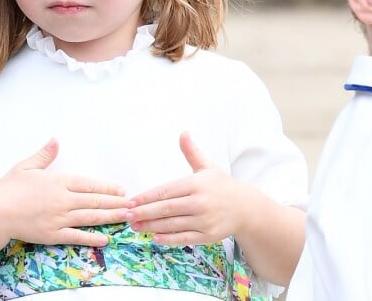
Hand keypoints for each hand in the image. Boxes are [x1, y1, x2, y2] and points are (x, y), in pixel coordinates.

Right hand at [0, 139, 127, 247]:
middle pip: (96, 201)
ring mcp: (60, 218)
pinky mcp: (53, 234)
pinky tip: (105, 239)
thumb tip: (56, 140)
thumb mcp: (25, 167)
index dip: (109, 188)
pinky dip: (92, 238)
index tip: (122, 190)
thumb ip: (45, 155)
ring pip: (91, 217)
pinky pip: (77, 236)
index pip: (91, 184)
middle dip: (116, 202)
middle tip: (133, 205)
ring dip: (111, 217)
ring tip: (126, 217)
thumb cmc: (8, 190)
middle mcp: (64, 200)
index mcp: (60, 182)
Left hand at [126, 132, 248, 245]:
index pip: (166, 191)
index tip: (131, 201)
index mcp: (197, 183)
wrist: (245, 207)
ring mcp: (204, 220)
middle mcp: (200, 202)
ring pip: (172, 224)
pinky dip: (168, 238)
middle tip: (126, 215)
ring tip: (135, 226)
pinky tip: (155, 237)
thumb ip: (192, 152)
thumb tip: (183, 132)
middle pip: (166, 208)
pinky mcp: (208, 235)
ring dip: (151, 226)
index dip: (146, 197)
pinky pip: (184, 238)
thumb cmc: (222, 186)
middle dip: (144, 213)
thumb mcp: (207, 167)